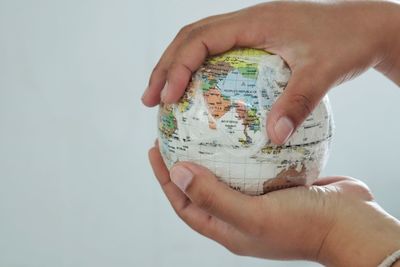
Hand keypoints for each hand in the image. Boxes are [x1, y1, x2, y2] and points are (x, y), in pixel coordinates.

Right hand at [142, 0, 399, 144]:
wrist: (366, 27)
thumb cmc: (346, 43)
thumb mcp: (323, 72)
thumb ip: (297, 104)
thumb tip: (272, 138)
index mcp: (254, 22)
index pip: (199, 38)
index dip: (176, 66)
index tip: (164, 97)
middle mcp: (246, 22)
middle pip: (189, 38)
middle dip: (164, 67)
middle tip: (149, 100)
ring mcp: (250, 30)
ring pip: (200, 44)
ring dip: (177, 68)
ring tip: (163, 98)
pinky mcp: (256, 41)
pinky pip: (218, 54)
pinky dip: (200, 73)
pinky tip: (198, 96)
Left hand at [149, 144, 399, 265]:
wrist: (352, 224)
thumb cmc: (303, 226)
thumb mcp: (253, 216)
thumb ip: (213, 196)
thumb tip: (178, 172)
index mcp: (228, 228)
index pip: (185, 203)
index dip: (166, 179)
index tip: (155, 149)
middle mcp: (240, 214)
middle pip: (203, 185)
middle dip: (186, 162)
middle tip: (175, 132)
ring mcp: (260, 198)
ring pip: (229, 171)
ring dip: (215, 151)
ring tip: (204, 124)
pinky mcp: (279, 182)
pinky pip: (254, 161)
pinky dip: (245, 145)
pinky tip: (244, 124)